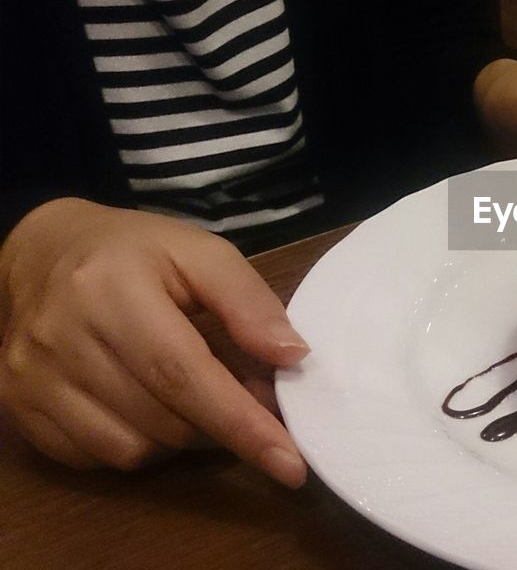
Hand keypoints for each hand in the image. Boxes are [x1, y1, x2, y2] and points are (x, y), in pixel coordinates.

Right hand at [0, 199, 308, 486]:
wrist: (40, 253)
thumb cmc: (133, 252)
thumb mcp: (199, 252)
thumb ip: (248, 300)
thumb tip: (293, 356)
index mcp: (110, 290)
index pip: (183, 374)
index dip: (241, 423)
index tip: (290, 462)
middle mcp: (61, 339)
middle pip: (164, 420)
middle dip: (223, 426)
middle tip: (253, 403)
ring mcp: (32, 380)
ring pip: (134, 449)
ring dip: (184, 438)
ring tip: (199, 398)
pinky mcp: (19, 408)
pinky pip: (98, 457)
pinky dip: (140, 445)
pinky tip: (153, 408)